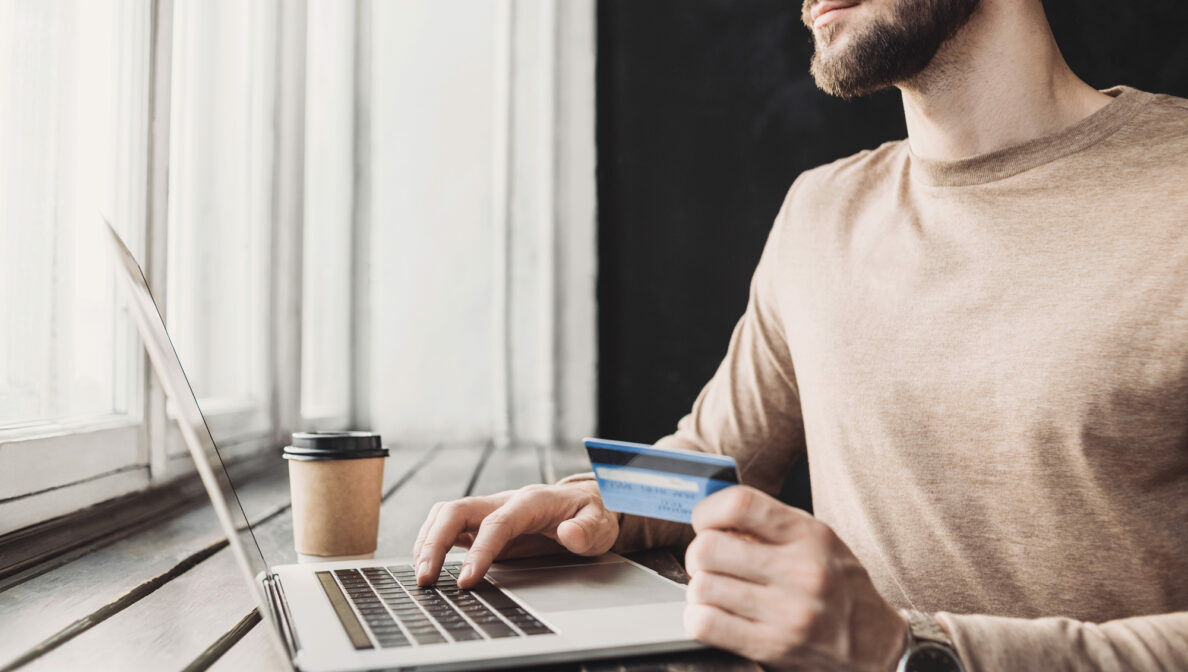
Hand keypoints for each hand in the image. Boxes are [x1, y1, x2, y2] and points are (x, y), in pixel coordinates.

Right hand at [412, 480, 619, 587]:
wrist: (587, 504)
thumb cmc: (592, 514)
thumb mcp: (601, 522)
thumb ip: (587, 530)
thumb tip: (570, 535)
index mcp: (531, 501)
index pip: (497, 522)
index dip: (480, 550)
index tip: (467, 579)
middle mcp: (504, 501)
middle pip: (457, 510)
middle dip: (436, 542)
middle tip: (426, 578)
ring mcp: (491, 510)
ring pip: (447, 514)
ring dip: (428, 541)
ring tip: (422, 574)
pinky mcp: (484, 523)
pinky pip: (450, 525)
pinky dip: (433, 541)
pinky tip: (427, 563)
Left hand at [683, 486, 906, 671]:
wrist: (878, 646)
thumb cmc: (841, 587)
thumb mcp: (818, 541)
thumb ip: (771, 526)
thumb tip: (713, 518)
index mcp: (810, 535)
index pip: (740, 504)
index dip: (708, 511)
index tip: (704, 522)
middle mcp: (800, 571)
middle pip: (710, 548)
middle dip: (697, 554)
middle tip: (707, 562)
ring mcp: (787, 613)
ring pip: (703, 588)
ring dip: (699, 589)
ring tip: (715, 591)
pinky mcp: (773, 647)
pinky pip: (706, 625)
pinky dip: (698, 618)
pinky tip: (714, 615)